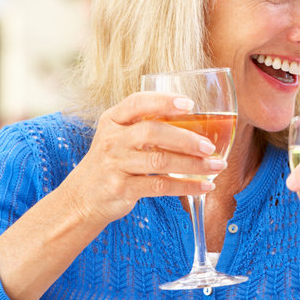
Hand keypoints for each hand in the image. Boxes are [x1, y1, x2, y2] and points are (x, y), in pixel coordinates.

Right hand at [64, 91, 226, 224]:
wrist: (82, 198)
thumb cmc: (112, 162)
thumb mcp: (120, 138)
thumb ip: (147, 126)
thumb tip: (197, 122)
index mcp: (113, 120)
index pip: (137, 102)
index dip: (163, 101)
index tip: (190, 104)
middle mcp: (112, 140)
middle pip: (153, 132)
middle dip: (186, 138)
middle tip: (210, 146)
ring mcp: (115, 165)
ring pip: (160, 161)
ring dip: (194, 164)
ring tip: (217, 165)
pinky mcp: (122, 189)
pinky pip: (160, 186)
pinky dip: (187, 186)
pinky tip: (205, 186)